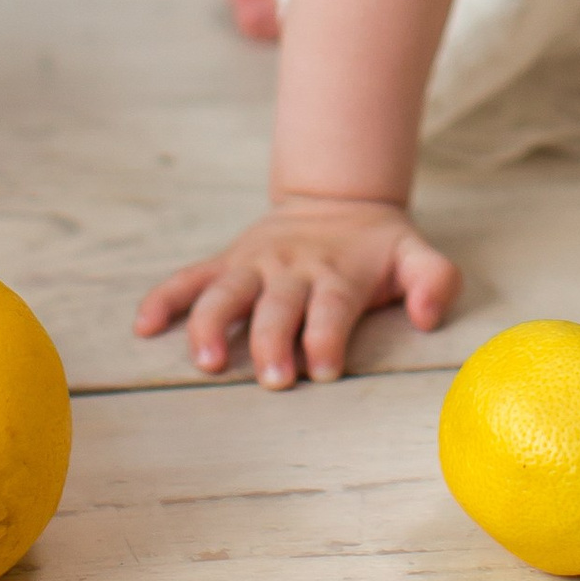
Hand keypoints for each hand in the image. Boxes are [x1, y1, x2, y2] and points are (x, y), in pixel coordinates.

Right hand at [134, 197, 459, 387]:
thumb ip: (435, 281)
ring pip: (225, 293)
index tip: (324, 368)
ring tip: (206, 361)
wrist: (338, 199)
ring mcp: (254, 265)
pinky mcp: (227, 263)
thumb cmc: (379, 247)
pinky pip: (188, 278)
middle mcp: (291, 269)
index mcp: (337, 273)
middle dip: (273, 343)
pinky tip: (144, 325)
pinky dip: (164, 299)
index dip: (326, 338)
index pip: (331, 308)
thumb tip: (426, 317)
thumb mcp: (417, 254)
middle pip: (277, 307)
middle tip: (273, 381)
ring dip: (212, 325)